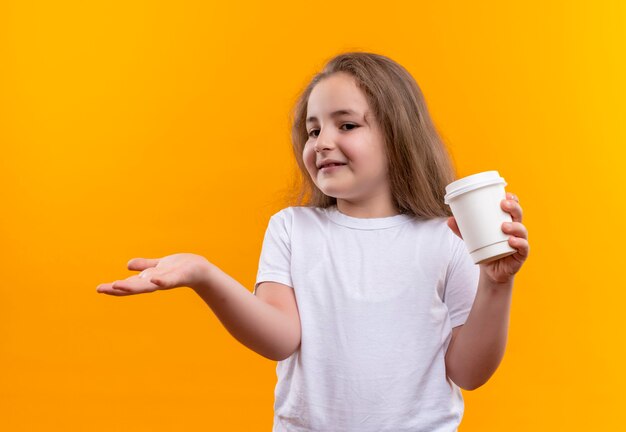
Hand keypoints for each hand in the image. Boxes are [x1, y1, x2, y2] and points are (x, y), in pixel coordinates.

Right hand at [96, 253, 211, 295]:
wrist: (200, 271)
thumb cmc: (180, 269)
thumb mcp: (159, 266)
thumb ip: (145, 266)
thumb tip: (127, 265)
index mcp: (149, 280)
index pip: (130, 285)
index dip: (115, 287)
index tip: (99, 289)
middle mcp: (155, 282)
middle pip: (135, 287)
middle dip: (118, 289)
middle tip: (102, 289)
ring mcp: (166, 280)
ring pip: (148, 285)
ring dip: (133, 286)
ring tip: (118, 285)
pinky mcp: (179, 277)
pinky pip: (169, 280)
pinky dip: (161, 281)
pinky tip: (153, 279)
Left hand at [447, 192, 529, 283]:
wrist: (491, 271)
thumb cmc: (485, 249)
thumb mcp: (472, 238)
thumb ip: (462, 230)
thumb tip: (449, 220)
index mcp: (507, 221)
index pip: (513, 207)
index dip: (512, 199)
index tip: (505, 194)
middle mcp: (516, 229)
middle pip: (518, 214)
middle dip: (513, 207)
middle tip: (503, 205)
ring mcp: (520, 241)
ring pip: (522, 230)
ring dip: (514, 226)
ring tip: (503, 226)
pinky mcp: (520, 254)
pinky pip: (524, 247)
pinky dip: (519, 243)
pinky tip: (512, 241)